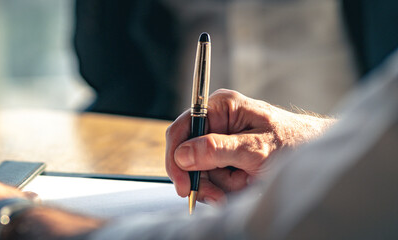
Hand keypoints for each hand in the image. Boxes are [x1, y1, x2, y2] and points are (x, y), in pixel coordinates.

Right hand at [166, 89, 334, 202]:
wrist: (317, 157)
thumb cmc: (295, 144)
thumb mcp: (256, 149)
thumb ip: (218, 150)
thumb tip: (183, 154)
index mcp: (221, 107)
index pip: (182, 128)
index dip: (176, 157)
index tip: (184, 183)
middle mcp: (217, 122)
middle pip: (187, 155)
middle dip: (203, 178)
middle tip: (218, 194)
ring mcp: (221, 142)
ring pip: (199, 171)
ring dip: (218, 186)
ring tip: (243, 185)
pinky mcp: (226, 159)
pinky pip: (212, 179)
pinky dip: (225, 189)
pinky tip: (243, 185)